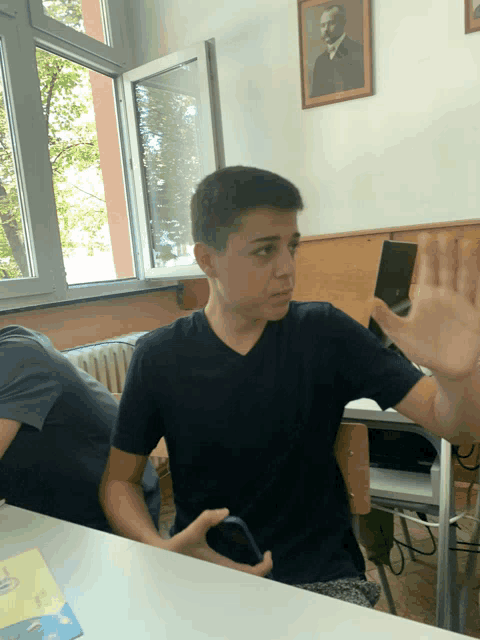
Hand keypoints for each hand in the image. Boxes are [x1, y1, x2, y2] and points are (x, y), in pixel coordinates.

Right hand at [163, 508, 272, 577]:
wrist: (164, 558)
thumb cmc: (178, 545)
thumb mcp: (193, 530)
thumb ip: (207, 518)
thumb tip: (226, 511)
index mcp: (220, 568)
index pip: (250, 574)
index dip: (265, 566)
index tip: (268, 553)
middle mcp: (221, 576)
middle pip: (250, 582)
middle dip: (262, 571)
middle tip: (266, 556)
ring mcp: (218, 578)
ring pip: (243, 583)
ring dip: (254, 575)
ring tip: (260, 560)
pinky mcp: (214, 577)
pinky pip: (235, 580)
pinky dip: (245, 575)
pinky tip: (247, 563)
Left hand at [369, 233, 479, 378]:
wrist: (446, 369)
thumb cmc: (422, 350)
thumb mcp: (400, 334)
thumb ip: (386, 318)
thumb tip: (370, 301)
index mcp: (427, 298)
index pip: (427, 270)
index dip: (427, 253)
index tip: (425, 235)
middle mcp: (446, 296)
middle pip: (446, 269)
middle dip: (446, 252)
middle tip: (444, 234)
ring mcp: (462, 304)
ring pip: (465, 278)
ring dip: (466, 262)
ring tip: (466, 242)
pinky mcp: (475, 316)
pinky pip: (479, 295)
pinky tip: (479, 265)